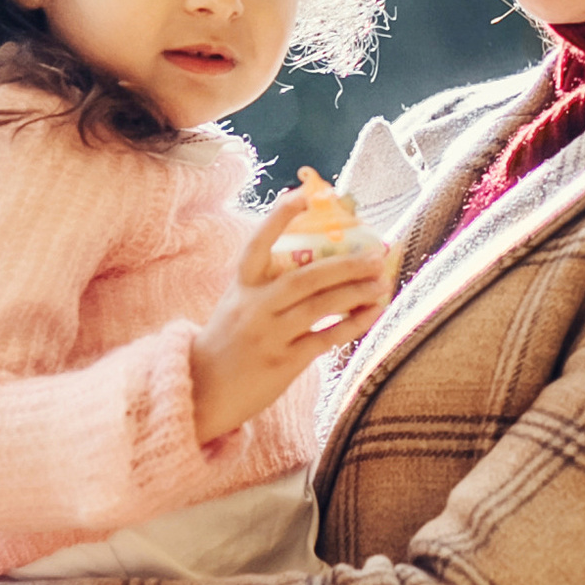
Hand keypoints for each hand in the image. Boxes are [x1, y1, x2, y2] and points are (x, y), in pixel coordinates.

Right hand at [192, 203, 392, 441]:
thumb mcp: (238, 304)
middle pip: (305, 277)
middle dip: (345, 264)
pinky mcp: (282, 363)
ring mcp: (268, 335)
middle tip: (376, 254)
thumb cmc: (228, 341)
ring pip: (319, 306)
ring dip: (356, 292)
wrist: (203, 390)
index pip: (259, 243)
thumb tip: (321, 262)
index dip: (281, 216)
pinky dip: (352, 325)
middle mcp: (254, 307)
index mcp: (241, 286)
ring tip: (381, 283)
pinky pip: (324, 339)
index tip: (306, 194)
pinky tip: (371, 314)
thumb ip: (268, 284)